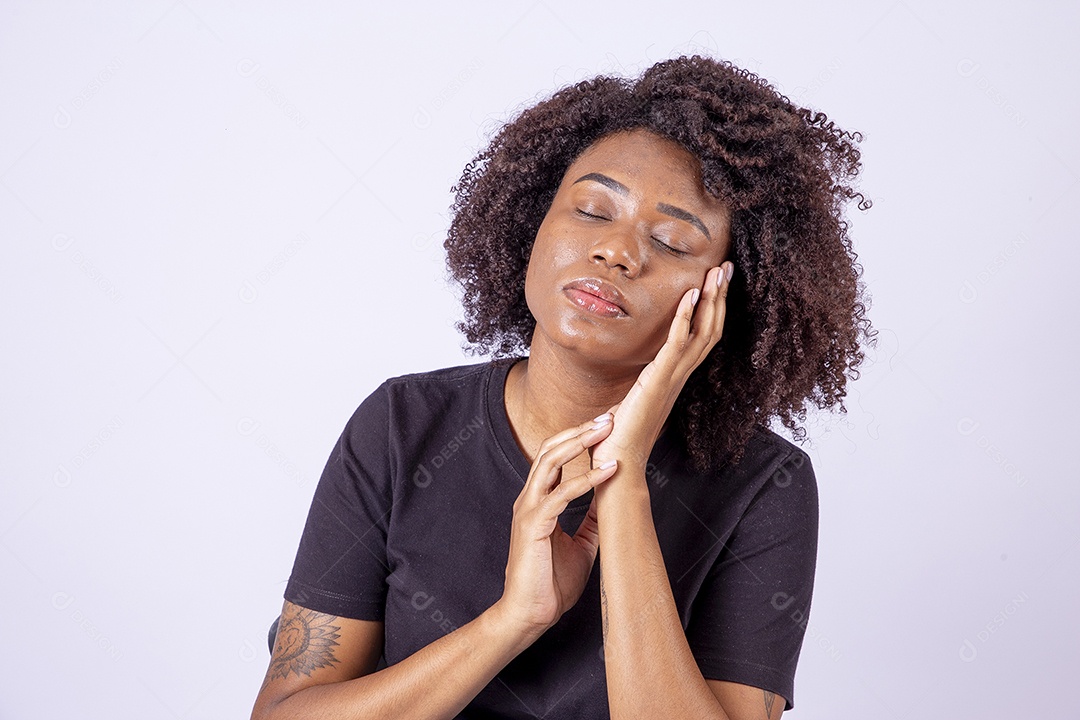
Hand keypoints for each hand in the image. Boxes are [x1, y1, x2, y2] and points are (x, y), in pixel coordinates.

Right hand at [498, 414, 619, 635]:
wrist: (530, 614)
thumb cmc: (551, 582)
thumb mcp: (582, 544)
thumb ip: (591, 519)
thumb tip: (611, 499)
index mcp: (539, 500)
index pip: (556, 456)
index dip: (579, 436)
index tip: (605, 423)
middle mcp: (530, 498)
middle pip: (550, 449)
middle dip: (580, 429)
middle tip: (609, 416)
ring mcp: (529, 509)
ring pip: (550, 461)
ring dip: (579, 442)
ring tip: (606, 429)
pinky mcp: (534, 524)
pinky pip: (561, 494)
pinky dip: (585, 480)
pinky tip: (607, 471)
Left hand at [591, 263, 733, 470]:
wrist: (619, 464)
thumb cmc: (620, 438)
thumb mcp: (631, 403)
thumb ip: (636, 388)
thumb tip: (628, 382)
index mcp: (675, 378)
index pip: (702, 337)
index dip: (712, 310)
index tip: (716, 284)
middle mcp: (680, 376)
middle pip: (711, 330)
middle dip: (720, 298)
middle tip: (727, 268)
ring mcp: (672, 378)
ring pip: (702, 333)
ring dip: (711, 300)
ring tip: (717, 272)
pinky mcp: (658, 380)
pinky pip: (677, 344)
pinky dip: (685, 318)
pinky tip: (689, 294)